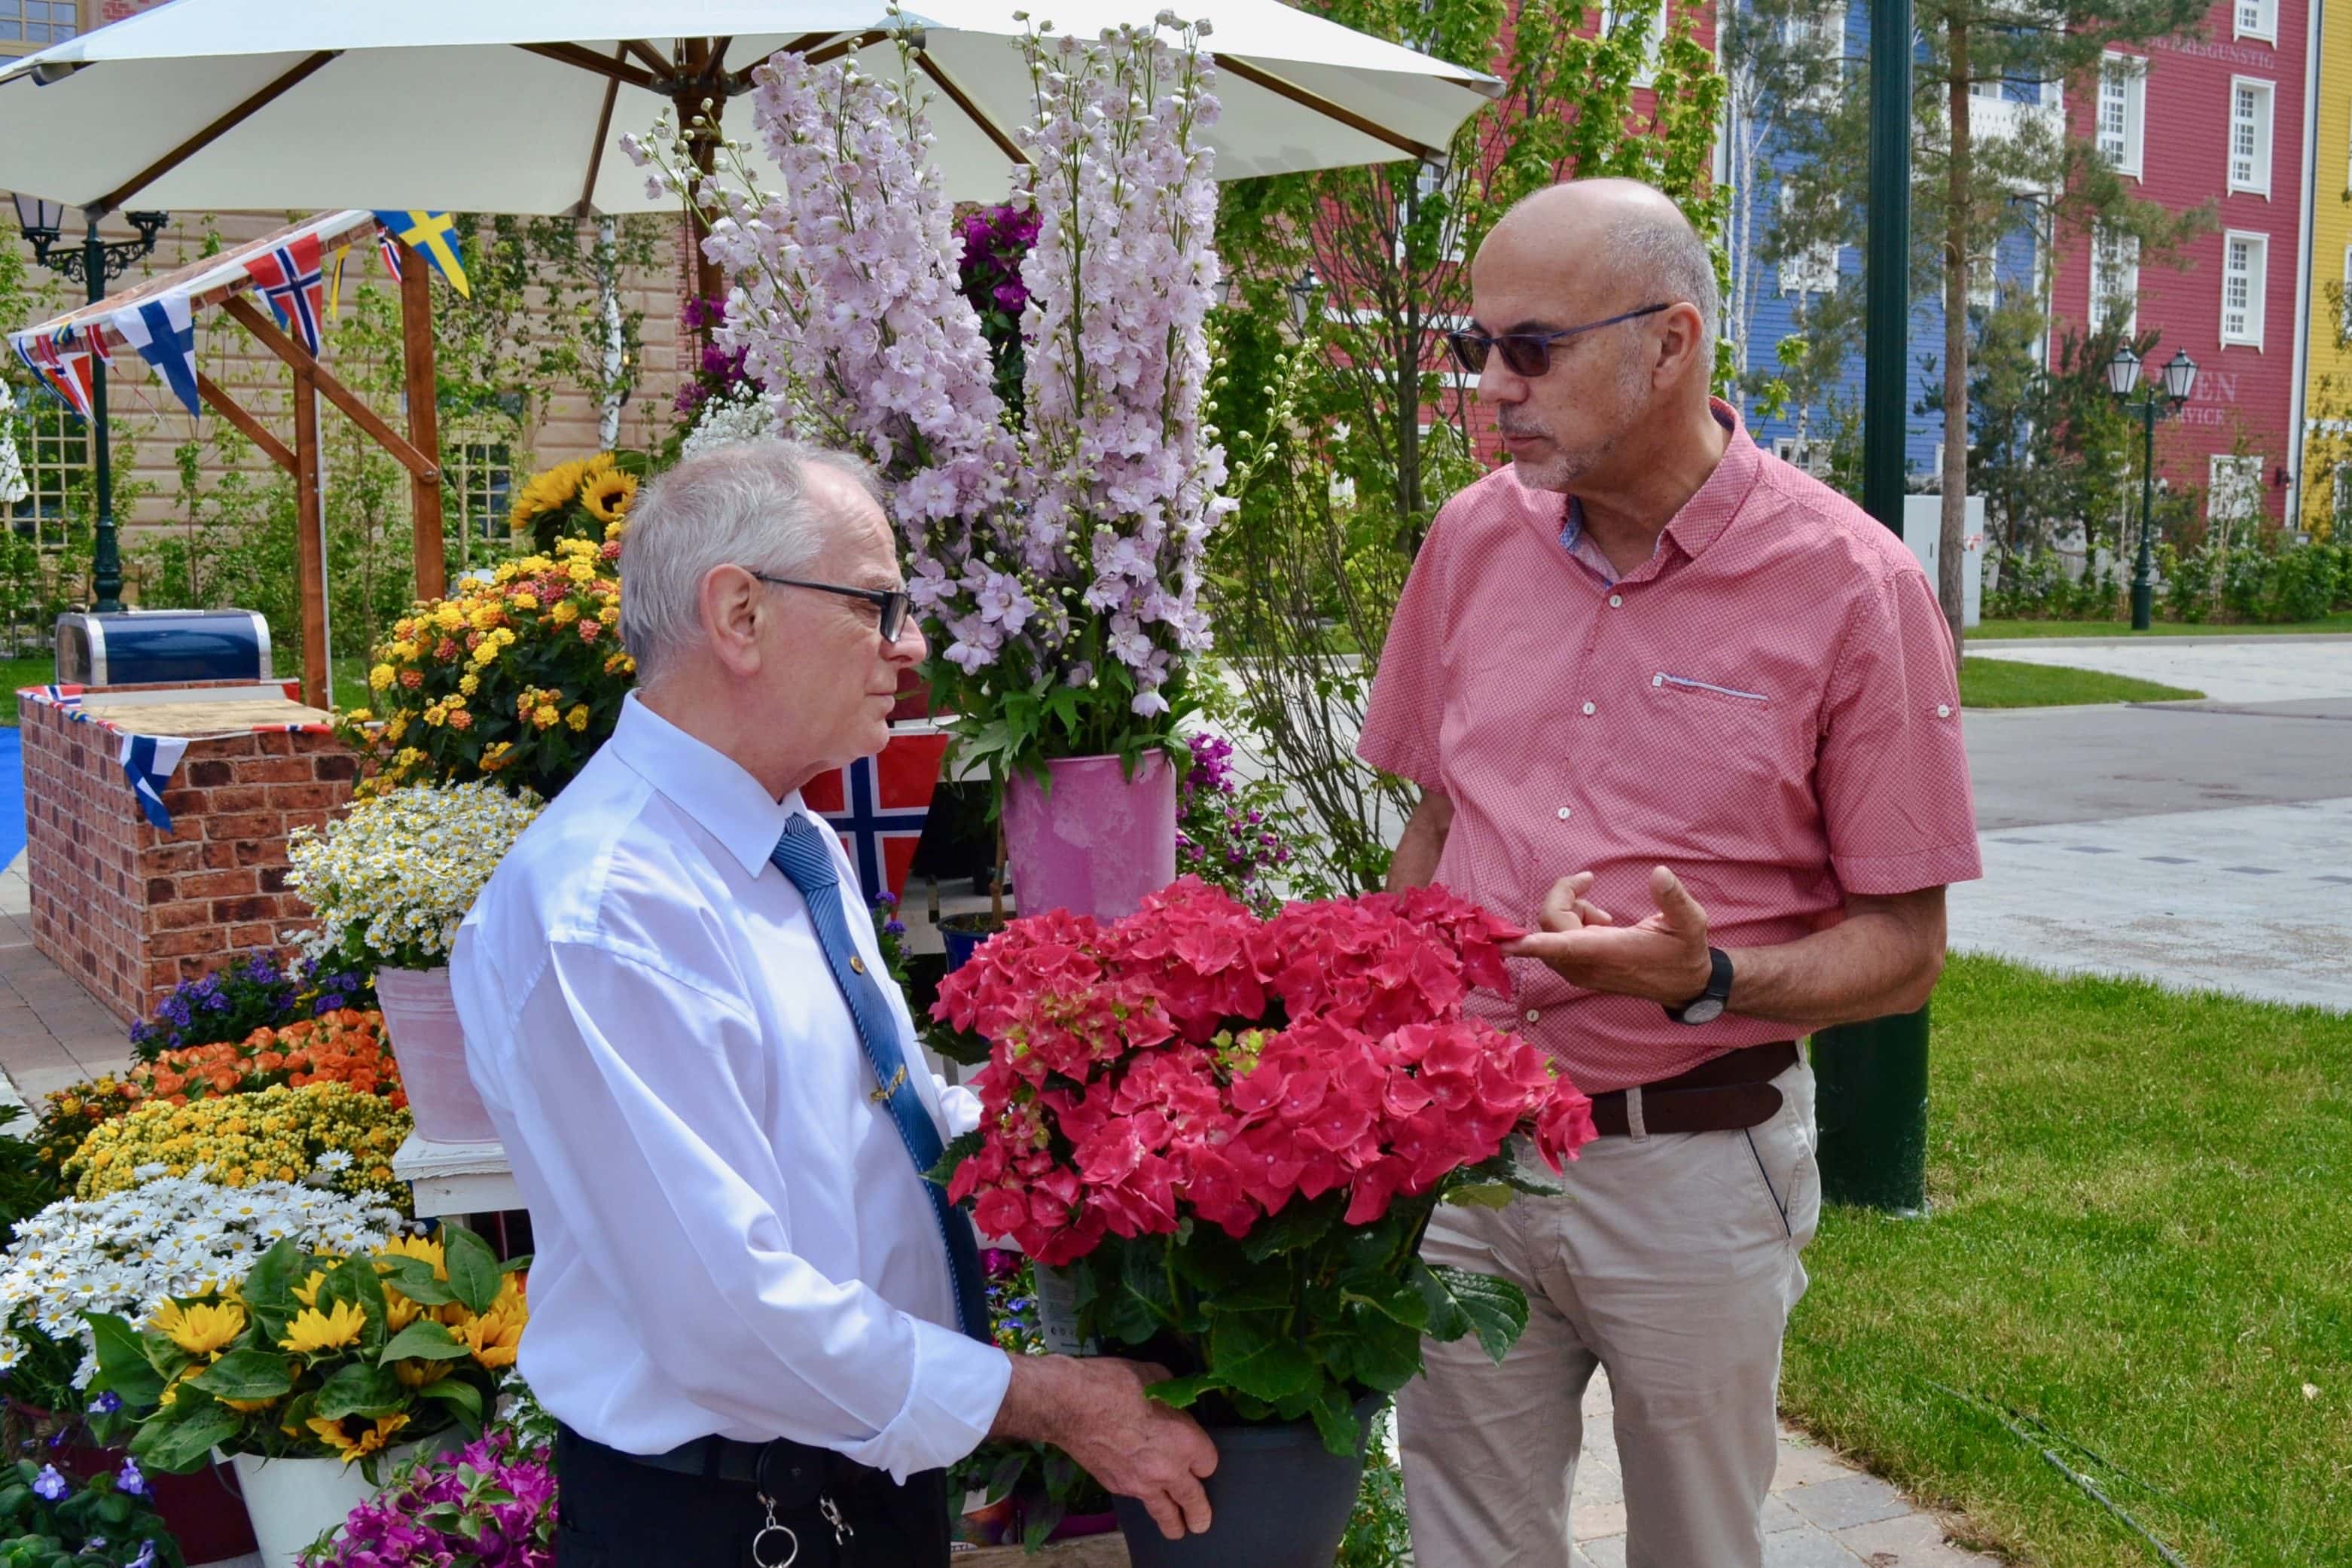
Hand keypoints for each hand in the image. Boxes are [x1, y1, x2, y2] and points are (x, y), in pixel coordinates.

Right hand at [992, 1355, 1216, 1538]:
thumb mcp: (1156, 1377)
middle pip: (1194, 1500)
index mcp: (1185, 1440)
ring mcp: (1140, 1482)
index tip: (1199, 1457)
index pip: (1209, 1463)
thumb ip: (1174, 1398)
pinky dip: (1142, 1498)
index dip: (1204, 1459)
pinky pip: (1138, 1499)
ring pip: (1165, 1513)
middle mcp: (1168, 1469)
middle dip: (1199, 1512)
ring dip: (1174, 1522)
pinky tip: (1141, 1492)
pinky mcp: (1117, 1486)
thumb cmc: (1113, 1383)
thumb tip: (1174, 1402)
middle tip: (1201, 1522)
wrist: (1070, 1404)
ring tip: (1178, 1529)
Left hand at [1503, 866, 1715, 1005]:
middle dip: (1563, 895)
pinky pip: (1554, 940)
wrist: (1682, 985)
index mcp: (1611, 952)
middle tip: (1588, 880)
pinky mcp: (1577, 969)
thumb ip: (1675, 898)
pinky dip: (1569, 922)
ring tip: (1601, 912)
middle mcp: (1587, 964)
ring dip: (1568, 909)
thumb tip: (1660, 873)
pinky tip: (1598, 923)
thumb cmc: (1685, 951)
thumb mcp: (1691, 922)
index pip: (1565, 946)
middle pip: (1549, 923)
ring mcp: (1579, 969)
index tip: (1507, 943)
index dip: (1535, 943)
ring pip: (1549, 930)